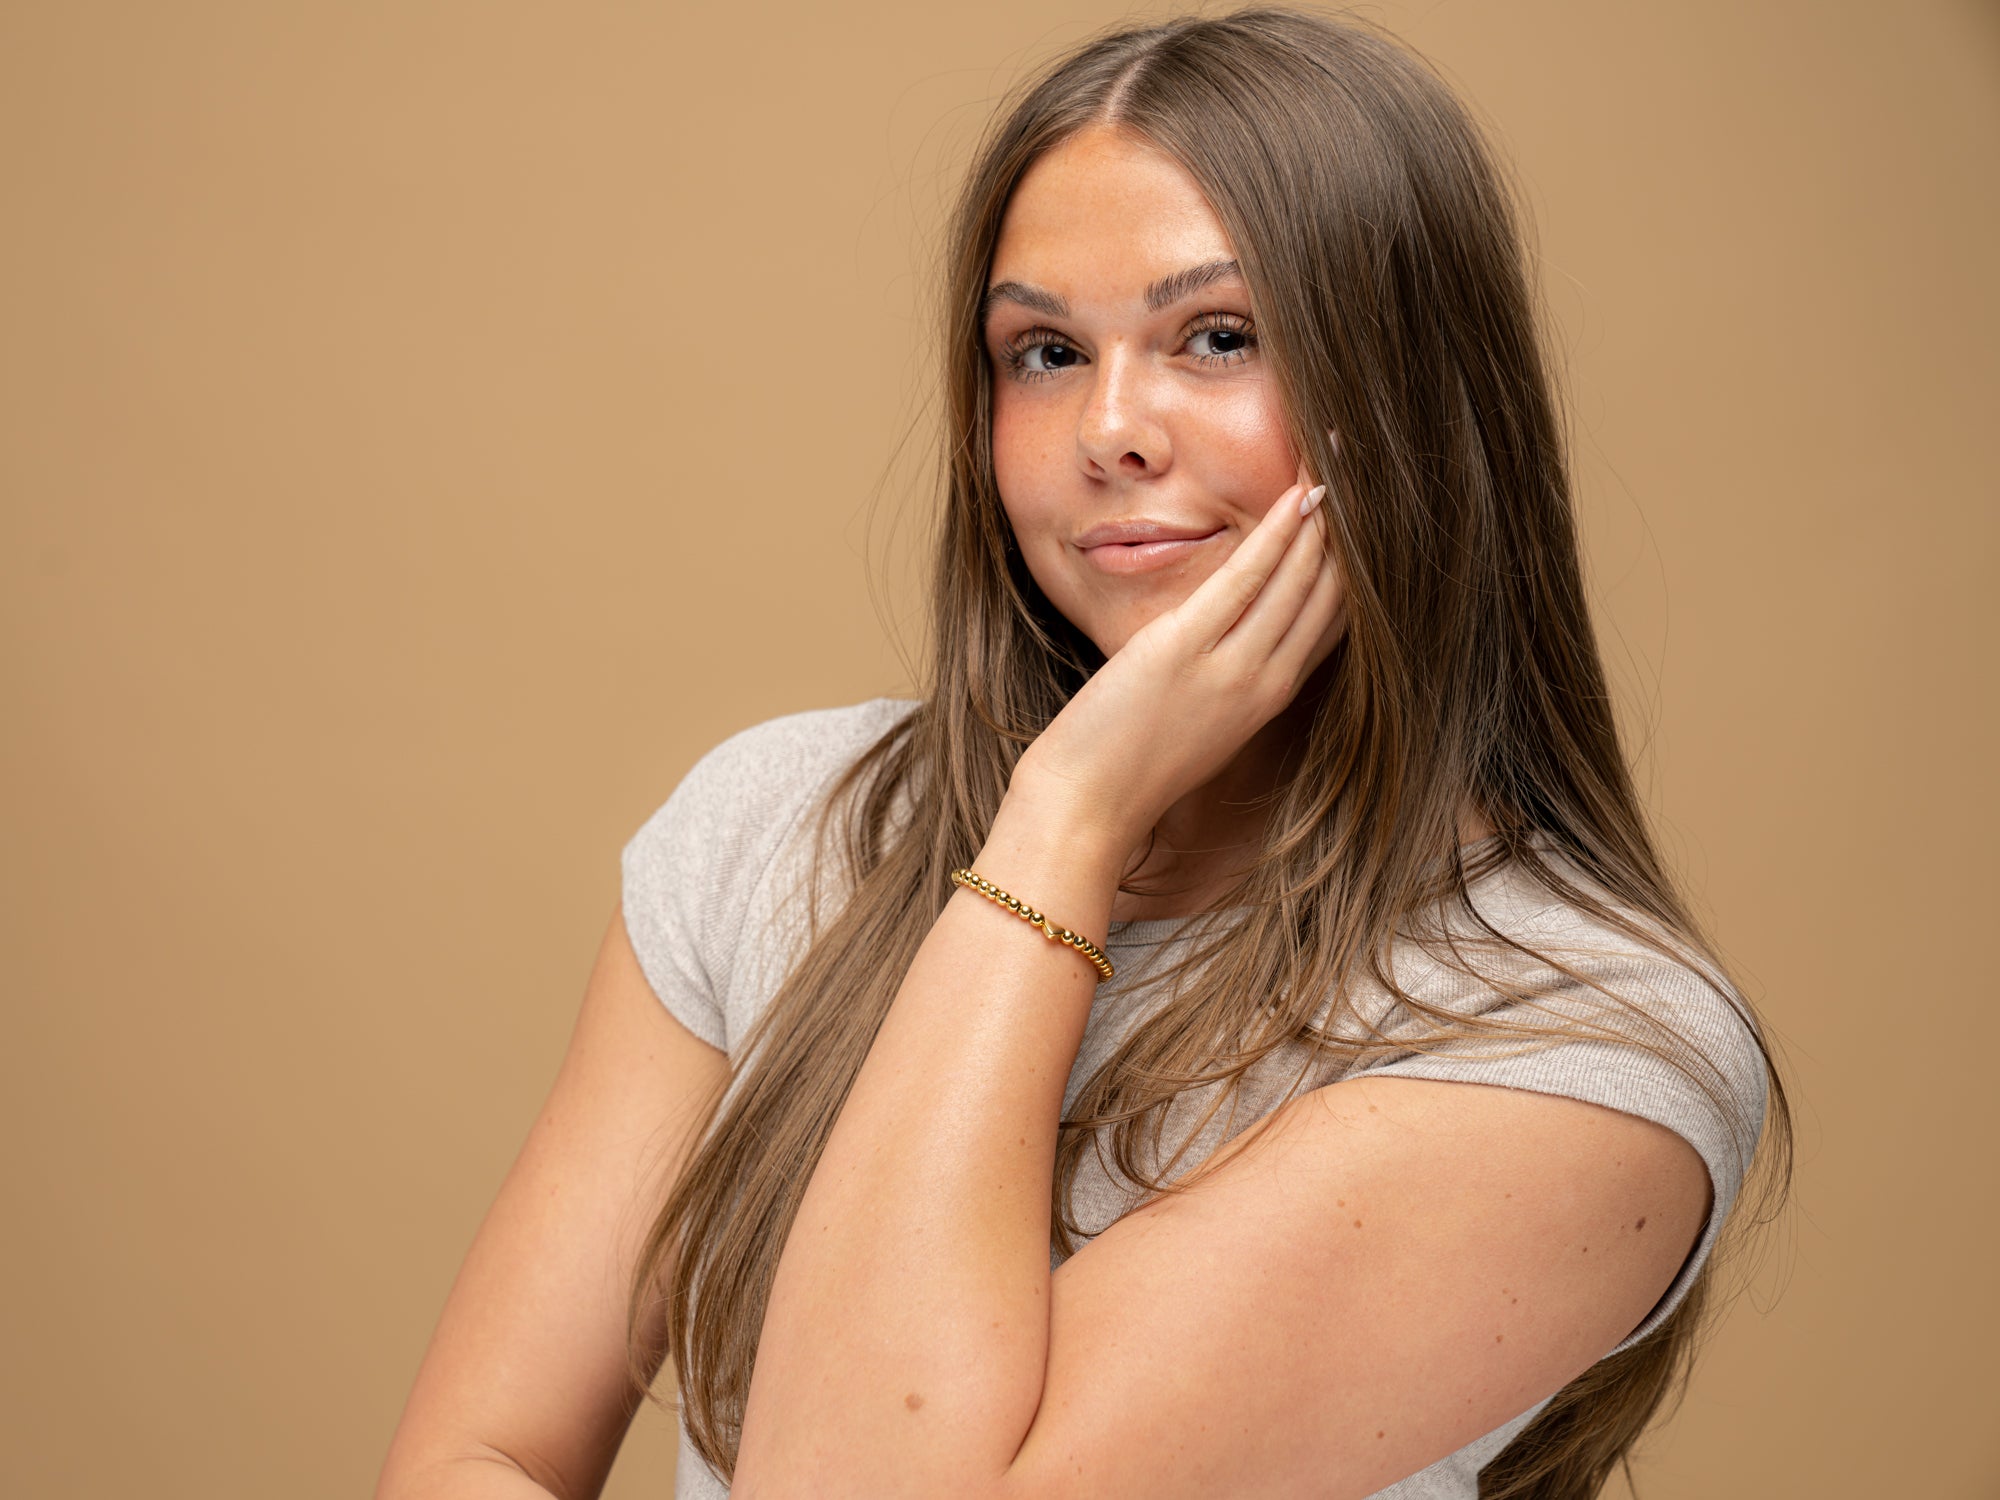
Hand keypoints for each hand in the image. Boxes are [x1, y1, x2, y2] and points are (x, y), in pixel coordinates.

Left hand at [1008, 469, 1346, 860]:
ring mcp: (1230, 668)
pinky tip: (1299, 496)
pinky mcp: (1185, 650)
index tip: (1365, 512)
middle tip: (1364, 465)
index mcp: (1269, 697)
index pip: (1335, 620)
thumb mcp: (1198, 719)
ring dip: (1324, 515)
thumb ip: (1227, 675)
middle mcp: (1265, 683)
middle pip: (1331, 593)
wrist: (1087, 805)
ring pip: (1301, 580)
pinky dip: (1277, 535)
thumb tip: (1235, 627)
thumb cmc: (1130, 764)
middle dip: (1350, 527)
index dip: (1355, 563)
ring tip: (1339, 459)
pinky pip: (1247, 580)